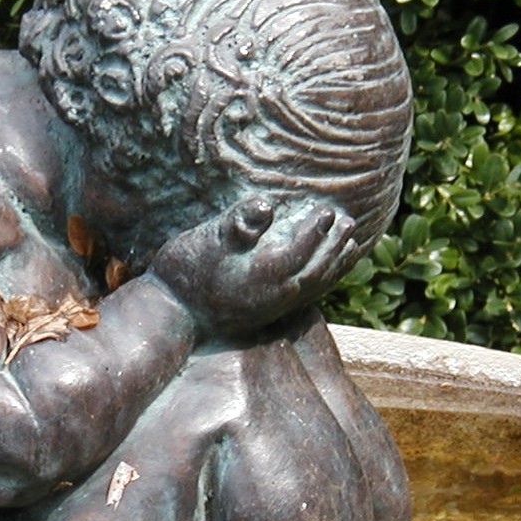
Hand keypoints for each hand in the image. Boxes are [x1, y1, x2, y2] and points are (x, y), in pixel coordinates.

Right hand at [149, 196, 360, 334]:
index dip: (316, 228)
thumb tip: (265, 204)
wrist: (169, 316)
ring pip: (316, 285)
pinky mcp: (265, 315)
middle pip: (318, 268)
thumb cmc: (183, 274)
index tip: (326, 209)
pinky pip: (306, 298)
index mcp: (265, 274)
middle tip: (348, 221)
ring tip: (352, 244)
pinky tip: (323, 272)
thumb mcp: (205, 242)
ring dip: (336, 264)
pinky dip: (323, 281)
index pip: (302, 249)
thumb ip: (237, 225)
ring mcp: (272, 307)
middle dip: (335, 244)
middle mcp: (276, 294)